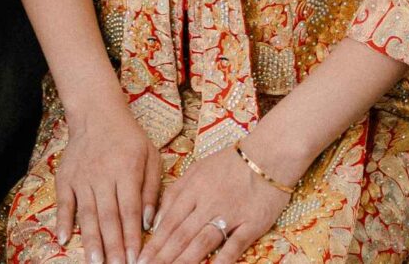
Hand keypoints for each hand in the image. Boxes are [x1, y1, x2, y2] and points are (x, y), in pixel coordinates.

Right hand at [48, 92, 161, 263]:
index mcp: (127, 171)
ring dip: (91, 240)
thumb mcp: (150, 156)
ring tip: (95, 262)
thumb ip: (152, 189)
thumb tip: (149, 222)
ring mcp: (82, 178)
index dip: (132, 237)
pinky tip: (62, 238)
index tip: (135, 259)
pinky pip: (63, 202)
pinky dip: (62, 220)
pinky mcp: (66, 177)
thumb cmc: (128, 137)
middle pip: (108, 216)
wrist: (96, 113)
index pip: (130, 210)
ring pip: (87, 214)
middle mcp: (103, 176)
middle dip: (113, 246)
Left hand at [136, 145, 287, 263]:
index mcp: (194, 188)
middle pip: (181, 234)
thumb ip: (177, 192)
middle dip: (162, 256)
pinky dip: (222, 259)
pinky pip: (235, 245)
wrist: (269, 154)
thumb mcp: (198, 169)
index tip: (140, 258)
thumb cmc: (230, 163)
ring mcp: (230, 214)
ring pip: (202, 241)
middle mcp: (208, 203)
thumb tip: (157, 220)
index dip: (154, 242)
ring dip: (184, 260)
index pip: (169, 221)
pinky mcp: (252, 224)